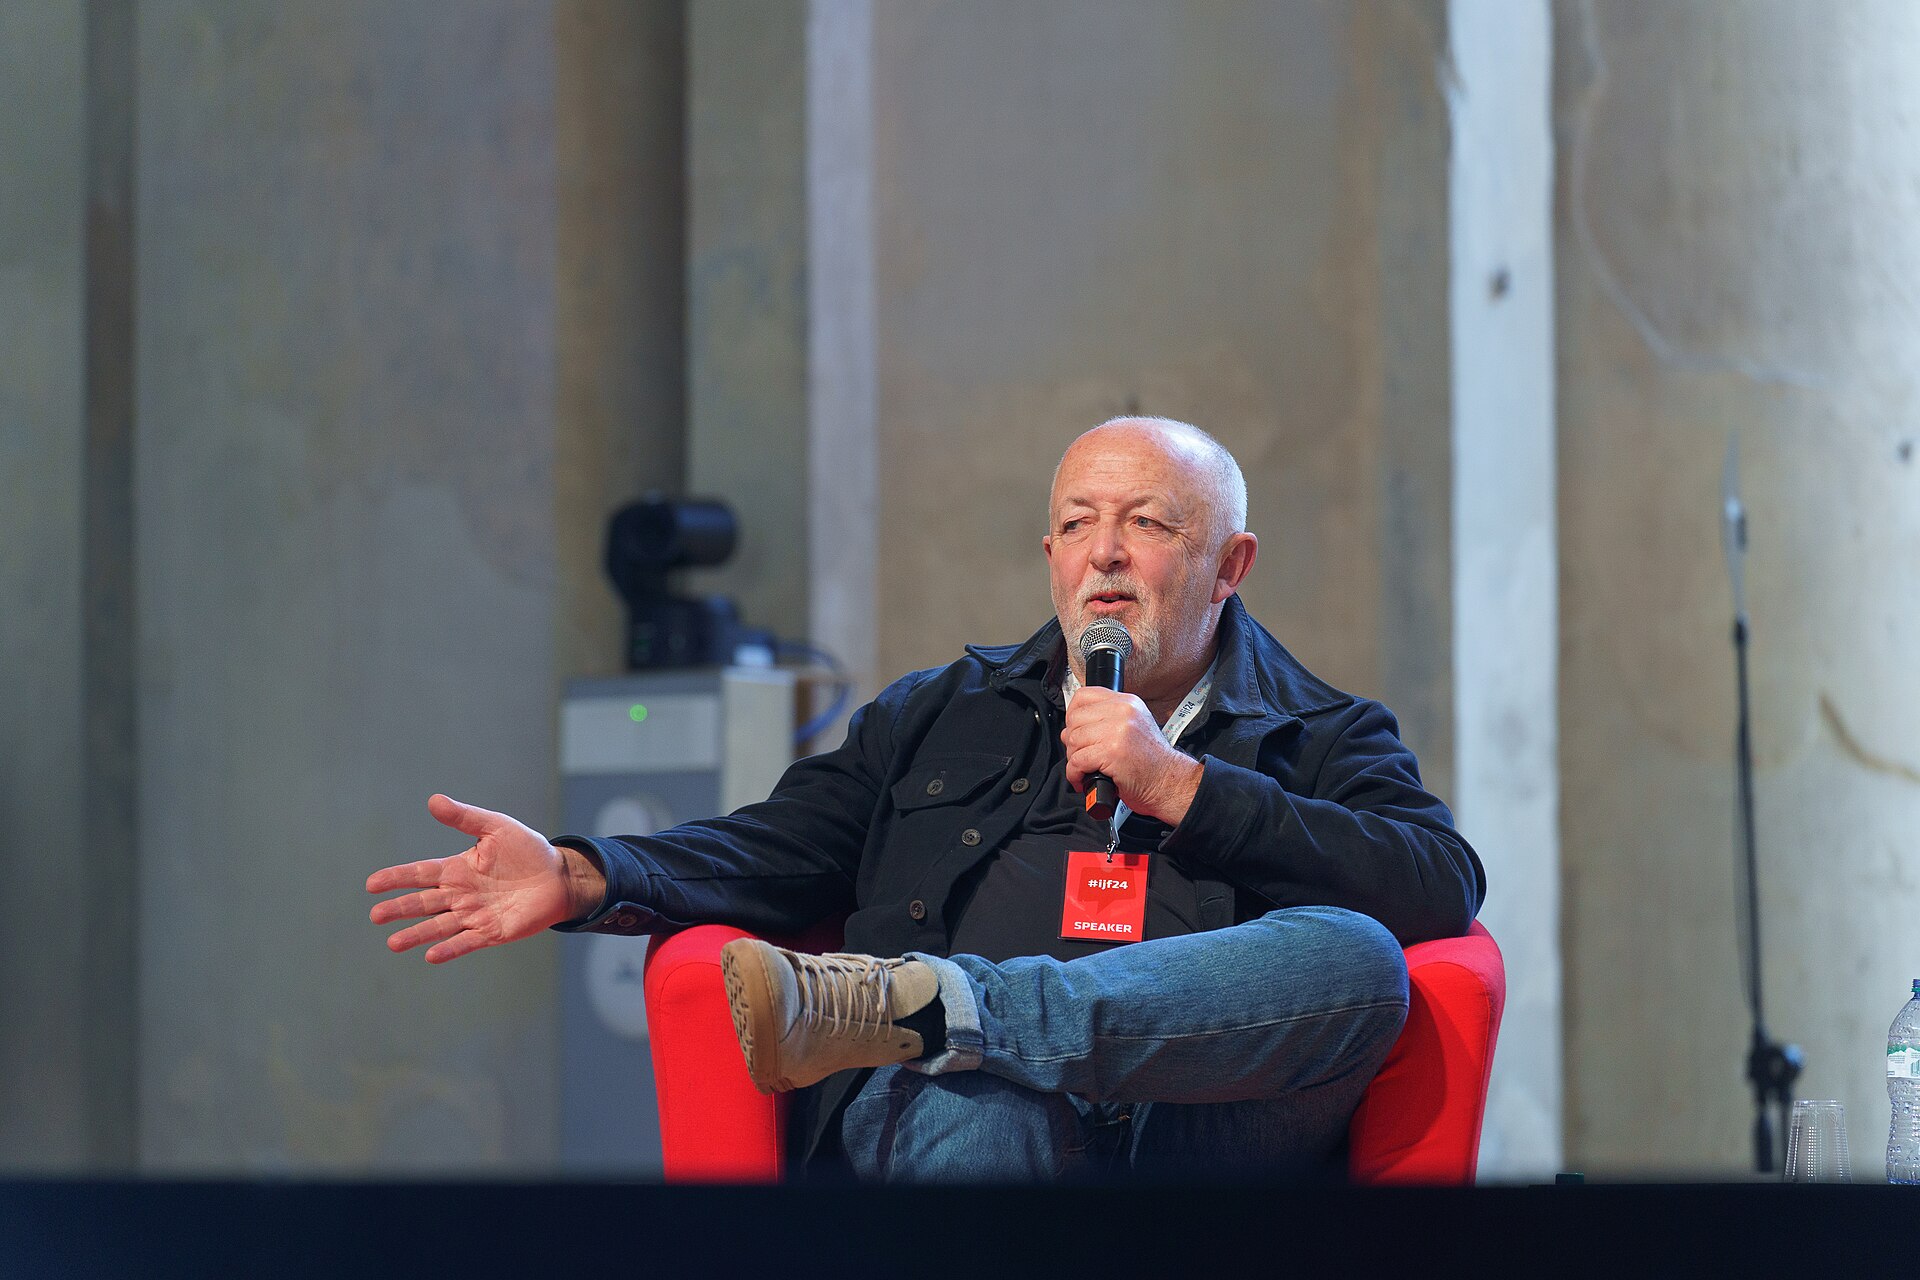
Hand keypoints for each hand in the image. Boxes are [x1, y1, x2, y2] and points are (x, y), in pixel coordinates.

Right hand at [366, 794, 603, 962]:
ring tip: (393, 943)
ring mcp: (474, 915)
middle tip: (375, 916)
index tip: (371, 884)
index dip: (396, 878)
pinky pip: (466, 942)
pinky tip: (431, 955)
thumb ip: (465, 817)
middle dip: (399, 909)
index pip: (420, 873)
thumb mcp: (496, 828)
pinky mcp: (491, 932)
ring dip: (416, 934)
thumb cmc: (527, 850)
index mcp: (457, 869)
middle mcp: (460, 894)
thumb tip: (433, 800)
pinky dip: (449, 949)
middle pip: (423, 903)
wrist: (558, 876)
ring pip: (438, 926)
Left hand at [1061, 687, 1203, 826]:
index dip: (1073, 715)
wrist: (1169, 782)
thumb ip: (1105, 721)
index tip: (1075, 729)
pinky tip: (1085, 779)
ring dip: (1074, 759)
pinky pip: (1077, 760)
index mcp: (1127, 702)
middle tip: (1082, 755)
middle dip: (1072, 741)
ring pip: (1073, 740)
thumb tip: (1070, 728)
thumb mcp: (1133, 728)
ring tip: (1086, 768)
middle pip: (1075, 719)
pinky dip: (1075, 774)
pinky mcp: (1111, 752)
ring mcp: (1117, 731)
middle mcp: (1123, 712)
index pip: (1084, 696)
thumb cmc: (1151, 762)